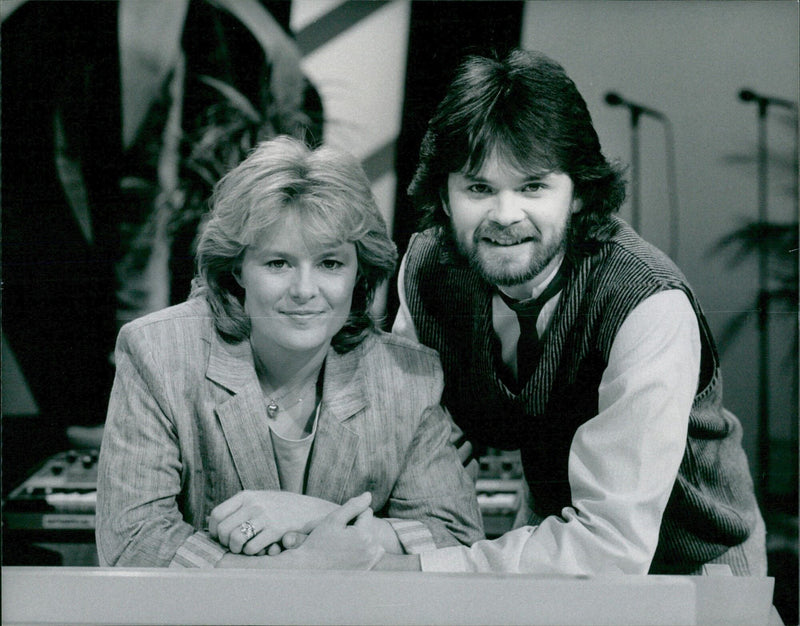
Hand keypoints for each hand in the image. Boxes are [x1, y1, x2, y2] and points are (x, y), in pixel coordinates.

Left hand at [208, 490, 336, 554]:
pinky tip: (258, 549)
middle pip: (223, 530)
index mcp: (247, 495)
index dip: (213, 530)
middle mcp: (254, 504)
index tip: (220, 538)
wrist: (310, 510)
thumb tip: (211, 521)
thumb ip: (239, 507)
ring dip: (237, 549)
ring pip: (235, 540)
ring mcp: (265, 516)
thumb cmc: (281, 508)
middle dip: (224, 543)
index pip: (217, 514)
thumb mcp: (260, 499)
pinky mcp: (276, 529)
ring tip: (243, 549)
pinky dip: (251, 553)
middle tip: (233, 547)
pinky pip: (251, 548)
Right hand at [288, 492, 385, 569]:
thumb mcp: (333, 519)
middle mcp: (372, 550)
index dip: (352, 514)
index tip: (339, 525)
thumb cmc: (318, 543)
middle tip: (338, 535)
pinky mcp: (367, 570)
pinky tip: (348, 553)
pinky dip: (363, 550)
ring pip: (371, 538)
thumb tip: (368, 495)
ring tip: (342, 544)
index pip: (366, 511)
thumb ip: (353, 506)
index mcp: (365, 535)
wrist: (308, 570)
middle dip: (357, 525)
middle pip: (369, 525)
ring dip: (361, 537)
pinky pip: (372, 552)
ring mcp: (370, 562)